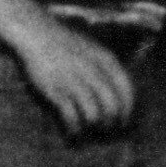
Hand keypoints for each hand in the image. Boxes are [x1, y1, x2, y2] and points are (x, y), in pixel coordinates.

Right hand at [14, 16, 134, 135]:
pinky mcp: (56, 90)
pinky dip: (74, 128)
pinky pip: (71, 116)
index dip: (127, 109)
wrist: (37, 34)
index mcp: (105, 59)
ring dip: (93, 126)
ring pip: (93, 114)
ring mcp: (74, 81)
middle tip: (107, 129)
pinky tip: (73, 132)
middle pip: (111, 106)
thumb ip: (108, 68)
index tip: (123, 121)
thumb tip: (119, 95)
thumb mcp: (93, 49)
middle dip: (111, 122)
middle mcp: (92, 71)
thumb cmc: (67, 44)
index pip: (126, 89)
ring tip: (89, 129)